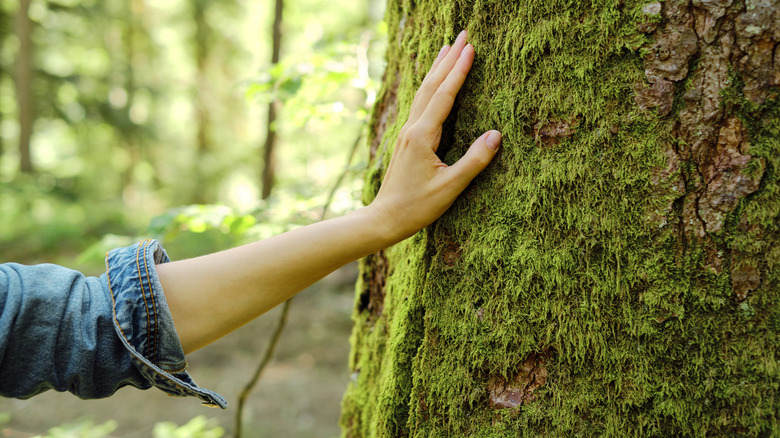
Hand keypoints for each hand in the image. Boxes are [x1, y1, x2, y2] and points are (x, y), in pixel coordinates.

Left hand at [367, 30, 501, 242]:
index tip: (471, 47)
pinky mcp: (406, 140)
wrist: (384, 218)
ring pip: (423, 92)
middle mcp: (412, 129)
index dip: (458, 70)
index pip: (444, 95)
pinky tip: (433, 84)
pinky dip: (430, 87)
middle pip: (431, 86)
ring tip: (447, 47)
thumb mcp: (450, 188)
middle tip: (463, 34)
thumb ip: (474, 161)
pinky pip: (420, 105)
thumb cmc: (417, 207)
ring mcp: (406, 133)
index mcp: (422, 136)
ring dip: (437, 68)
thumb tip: (497, 134)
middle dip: (448, 59)